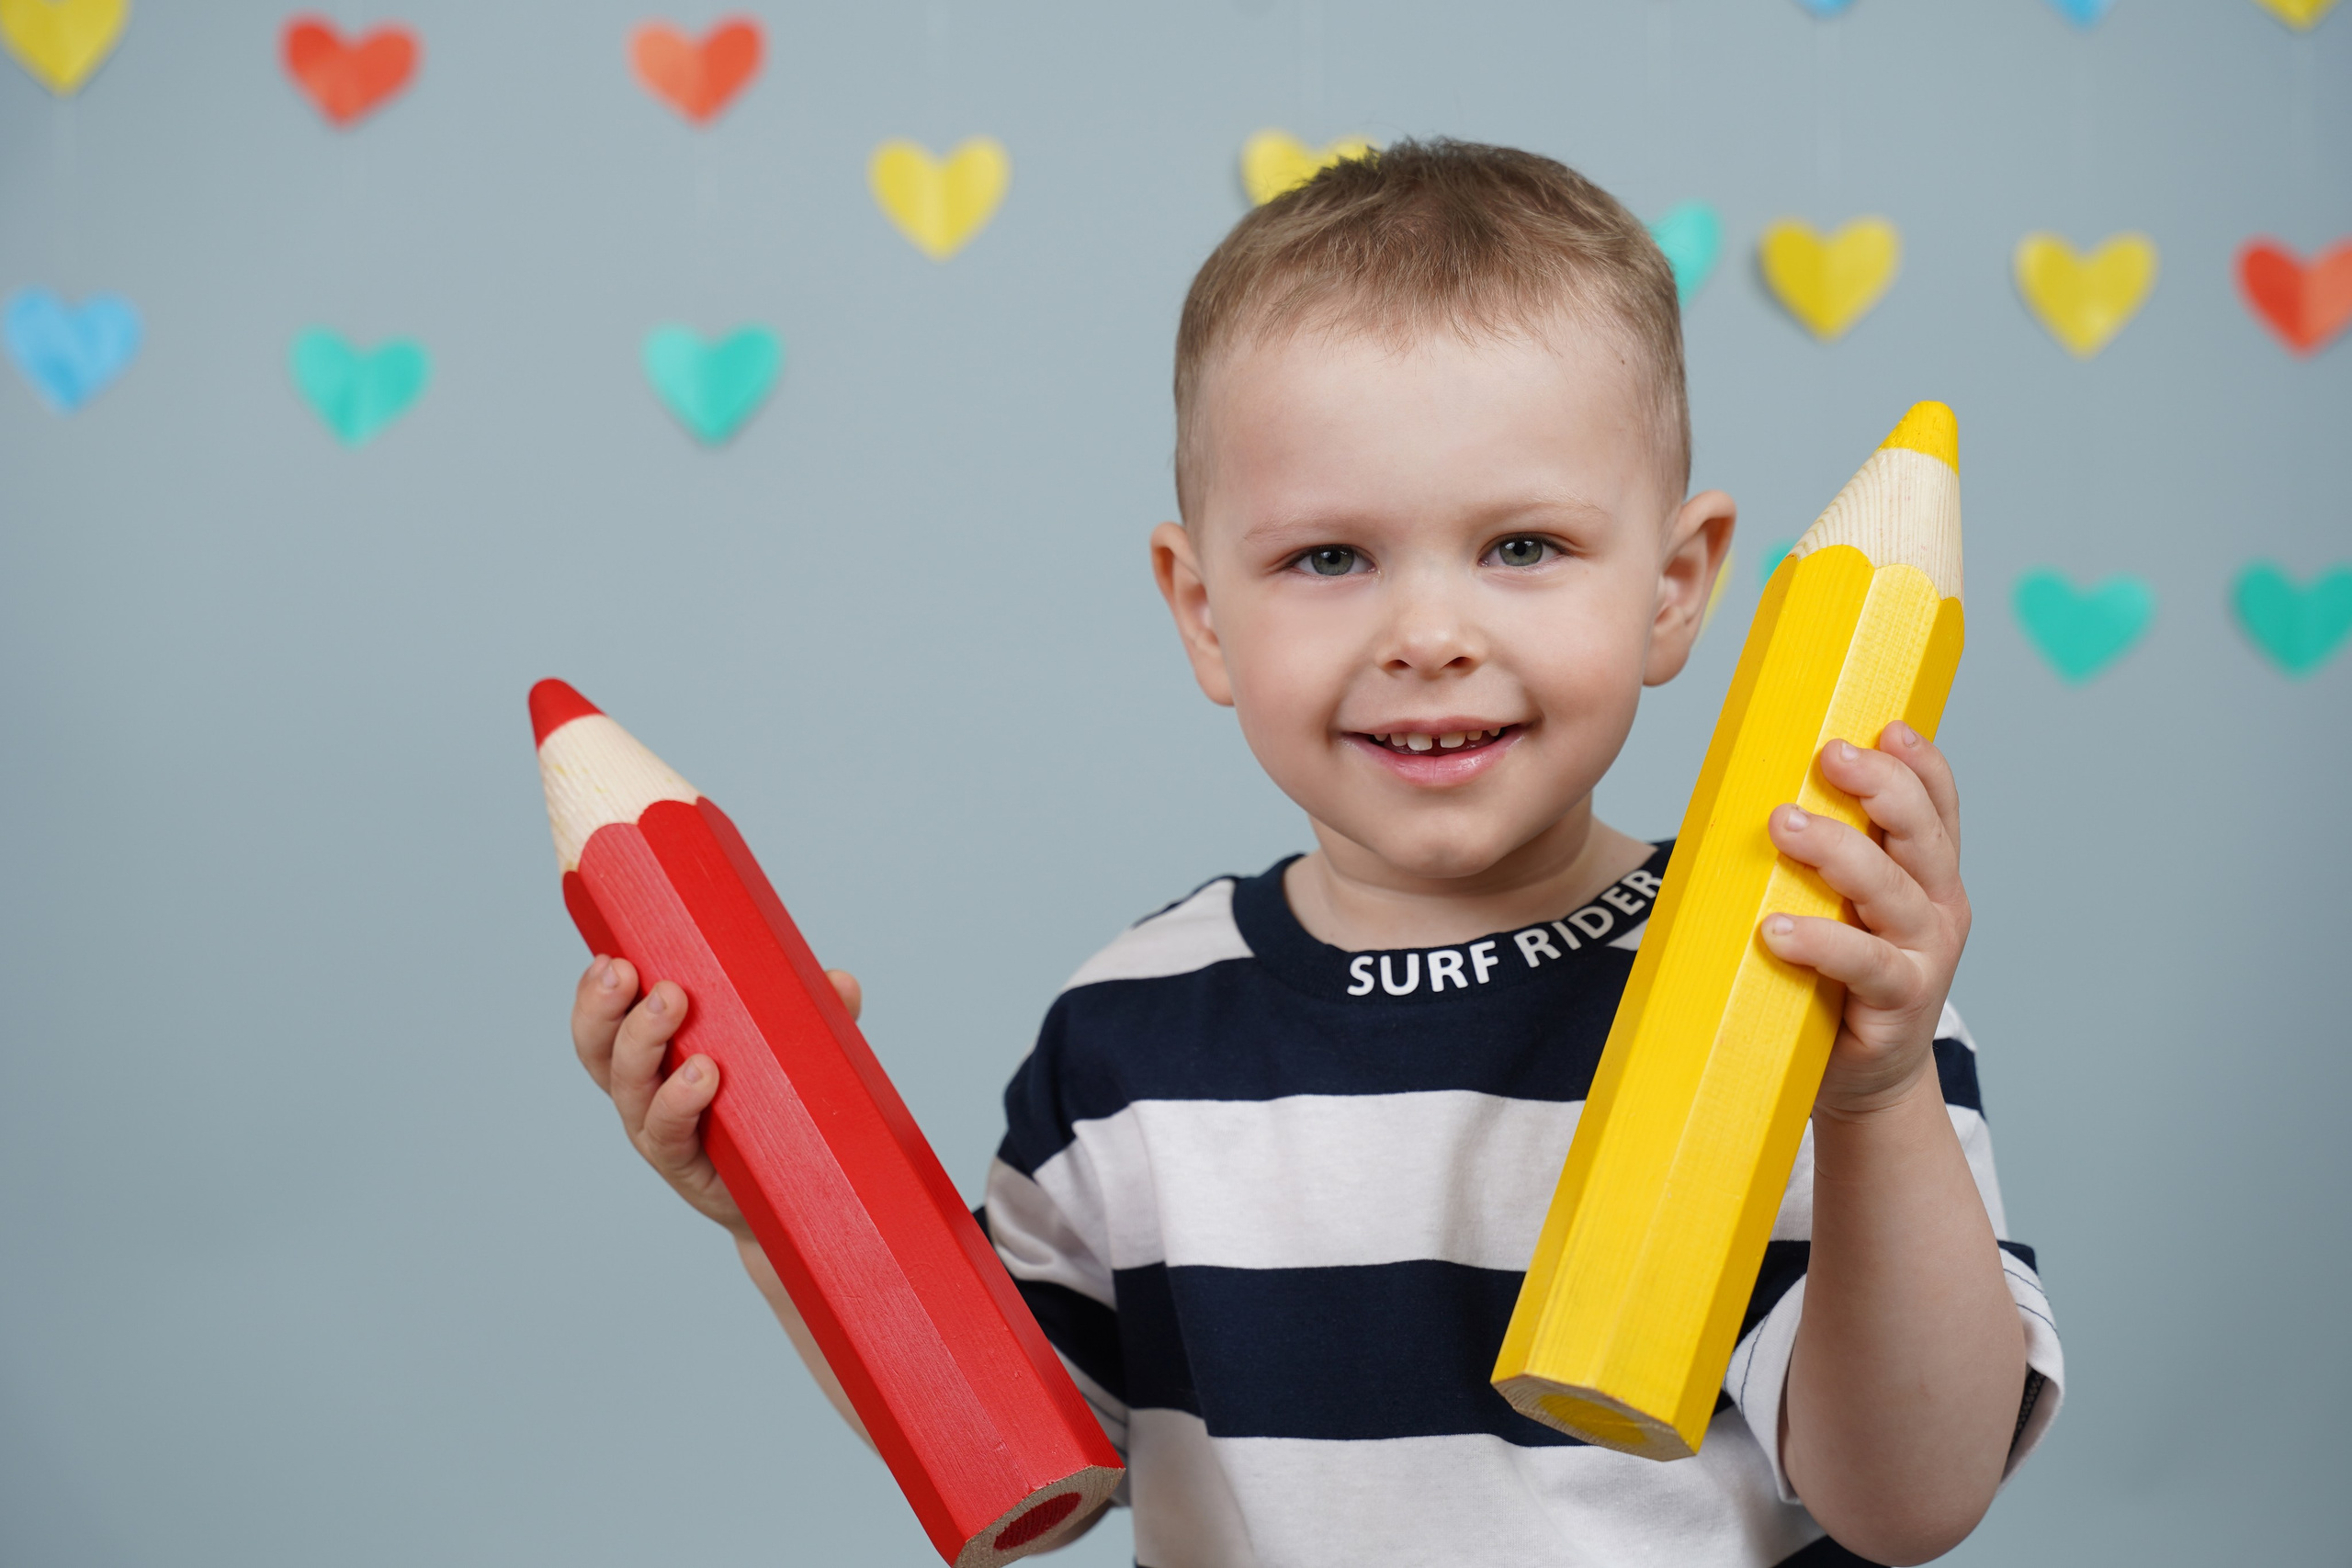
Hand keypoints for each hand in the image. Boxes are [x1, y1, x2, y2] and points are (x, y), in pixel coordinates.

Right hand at [570, 956, 864, 1237]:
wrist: (792, 1200)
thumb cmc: (778, 1115)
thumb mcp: (792, 1057)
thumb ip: (814, 1018)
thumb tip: (838, 982)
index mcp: (653, 1059)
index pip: (606, 1023)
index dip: (594, 993)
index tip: (609, 957)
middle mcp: (643, 1095)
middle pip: (601, 1052)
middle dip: (606, 1008)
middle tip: (636, 974)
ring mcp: (659, 1132)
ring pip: (630, 1088)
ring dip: (642, 1041)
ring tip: (672, 1004)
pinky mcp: (685, 1165)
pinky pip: (669, 1133)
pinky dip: (679, 1100)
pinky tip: (701, 1074)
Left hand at [1758, 721, 1969, 1117]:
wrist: (1866, 1074)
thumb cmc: (1840, 976)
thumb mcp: (1843, 906)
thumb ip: (1824, 857)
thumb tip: (1755, 792)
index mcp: (1928, 872)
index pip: (1936, 804)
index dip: (1920, 762)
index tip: (1885, 727)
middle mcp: (1938, 905)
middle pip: (1919, 832)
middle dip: (1878, 786)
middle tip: (1827, 757)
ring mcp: (1924, 953)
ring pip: (1890, 889)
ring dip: (1837, 851)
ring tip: (1784, 825)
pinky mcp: (1900, 1001)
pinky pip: (1864, 963)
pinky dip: (1821, 942)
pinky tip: (1777, 931)